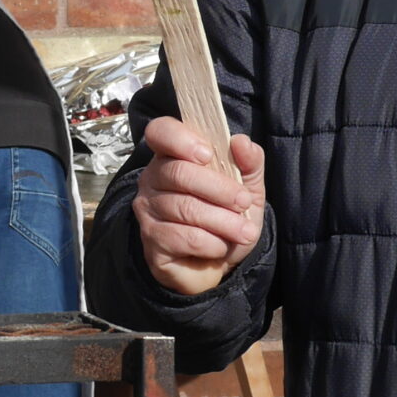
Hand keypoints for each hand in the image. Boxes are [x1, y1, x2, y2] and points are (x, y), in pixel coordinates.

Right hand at [134, 116, 266, 296]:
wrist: (219, 265)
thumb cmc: (227, 218)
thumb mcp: (248, 188)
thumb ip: (249, 163)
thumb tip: (241, 142)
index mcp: (173, 156)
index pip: (160, 131)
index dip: (181, 138)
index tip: (208, 155)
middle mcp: (153, 179)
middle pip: (179, 173)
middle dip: (220, 189)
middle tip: (244, 203)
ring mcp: (147, 210)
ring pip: (185, 208)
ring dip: (223, 222)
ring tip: (244, 232)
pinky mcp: (151, 240)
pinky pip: (184, 238)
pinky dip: (212, 243)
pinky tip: (220, 246)